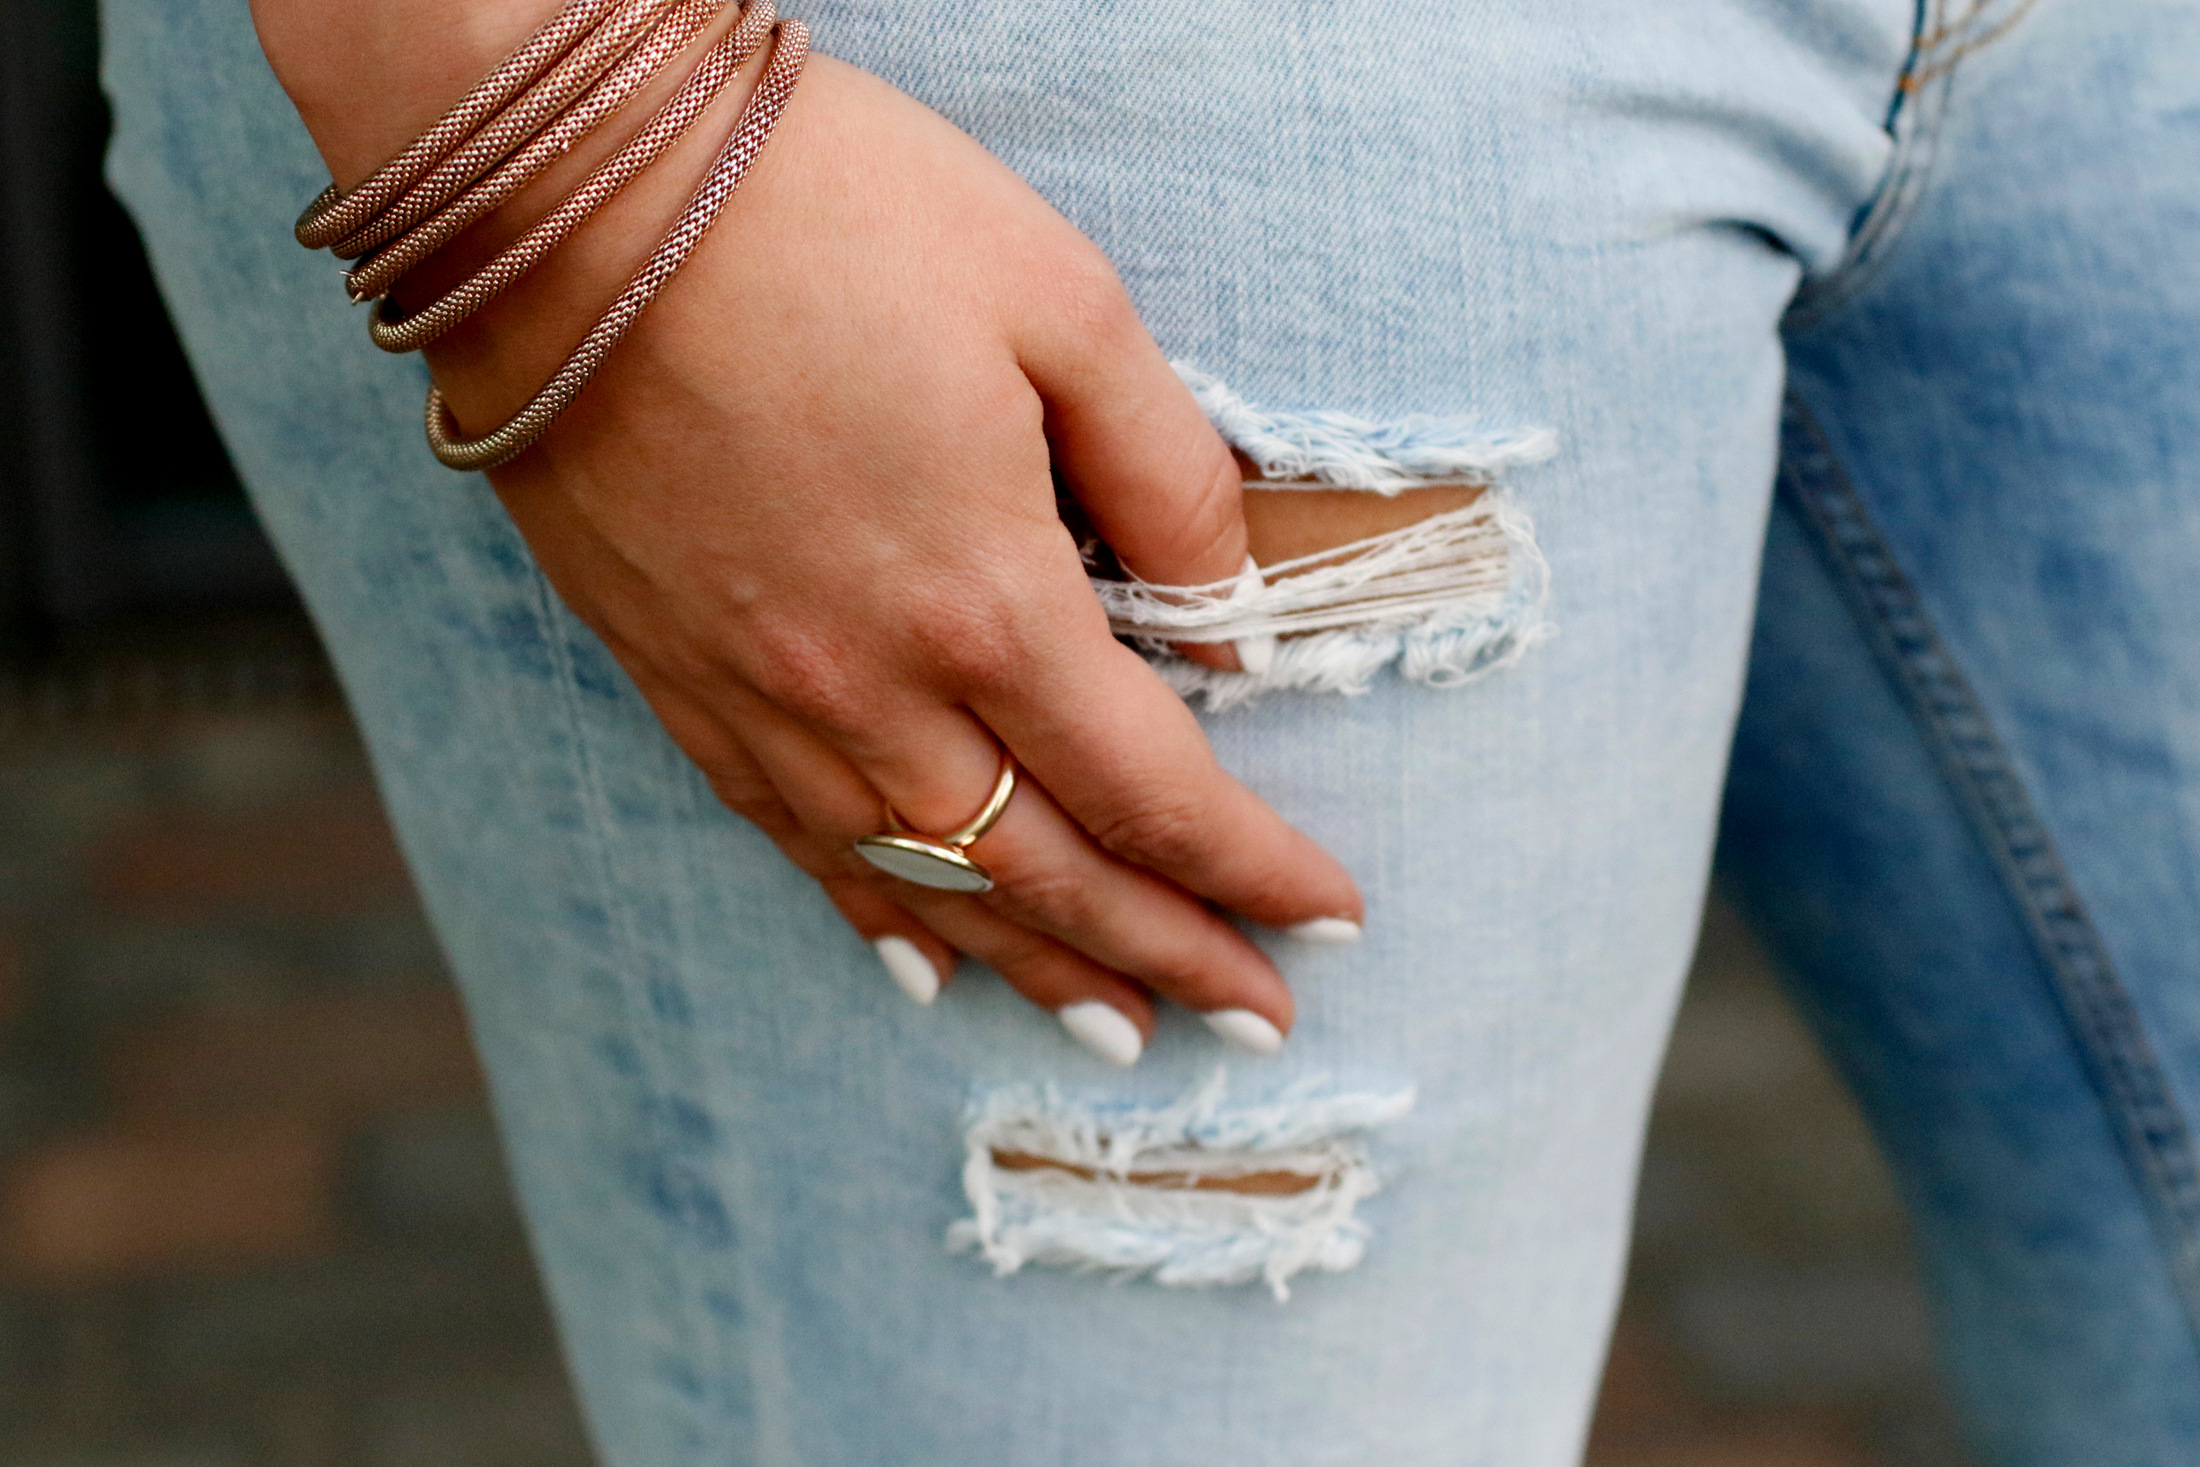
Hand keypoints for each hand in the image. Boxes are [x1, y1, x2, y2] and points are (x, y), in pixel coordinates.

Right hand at [253, 2, 1363, 1058]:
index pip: (1153, 791)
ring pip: (922, 887)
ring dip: (1034, 968)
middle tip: (1251, 1016)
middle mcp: (872, 693)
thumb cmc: (824, 216)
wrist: (562, 193)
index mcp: (986, 603)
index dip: (1251, 869)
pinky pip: (790, 842)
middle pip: (1051, 874)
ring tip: (1116, 1025)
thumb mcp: (1059, 299)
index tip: (1327, 913)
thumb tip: (1228, 614)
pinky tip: (916, 957)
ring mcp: (760, 701)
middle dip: (1168, 954)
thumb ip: (1165, 471)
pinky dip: (872, 915)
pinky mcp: (673, 679)